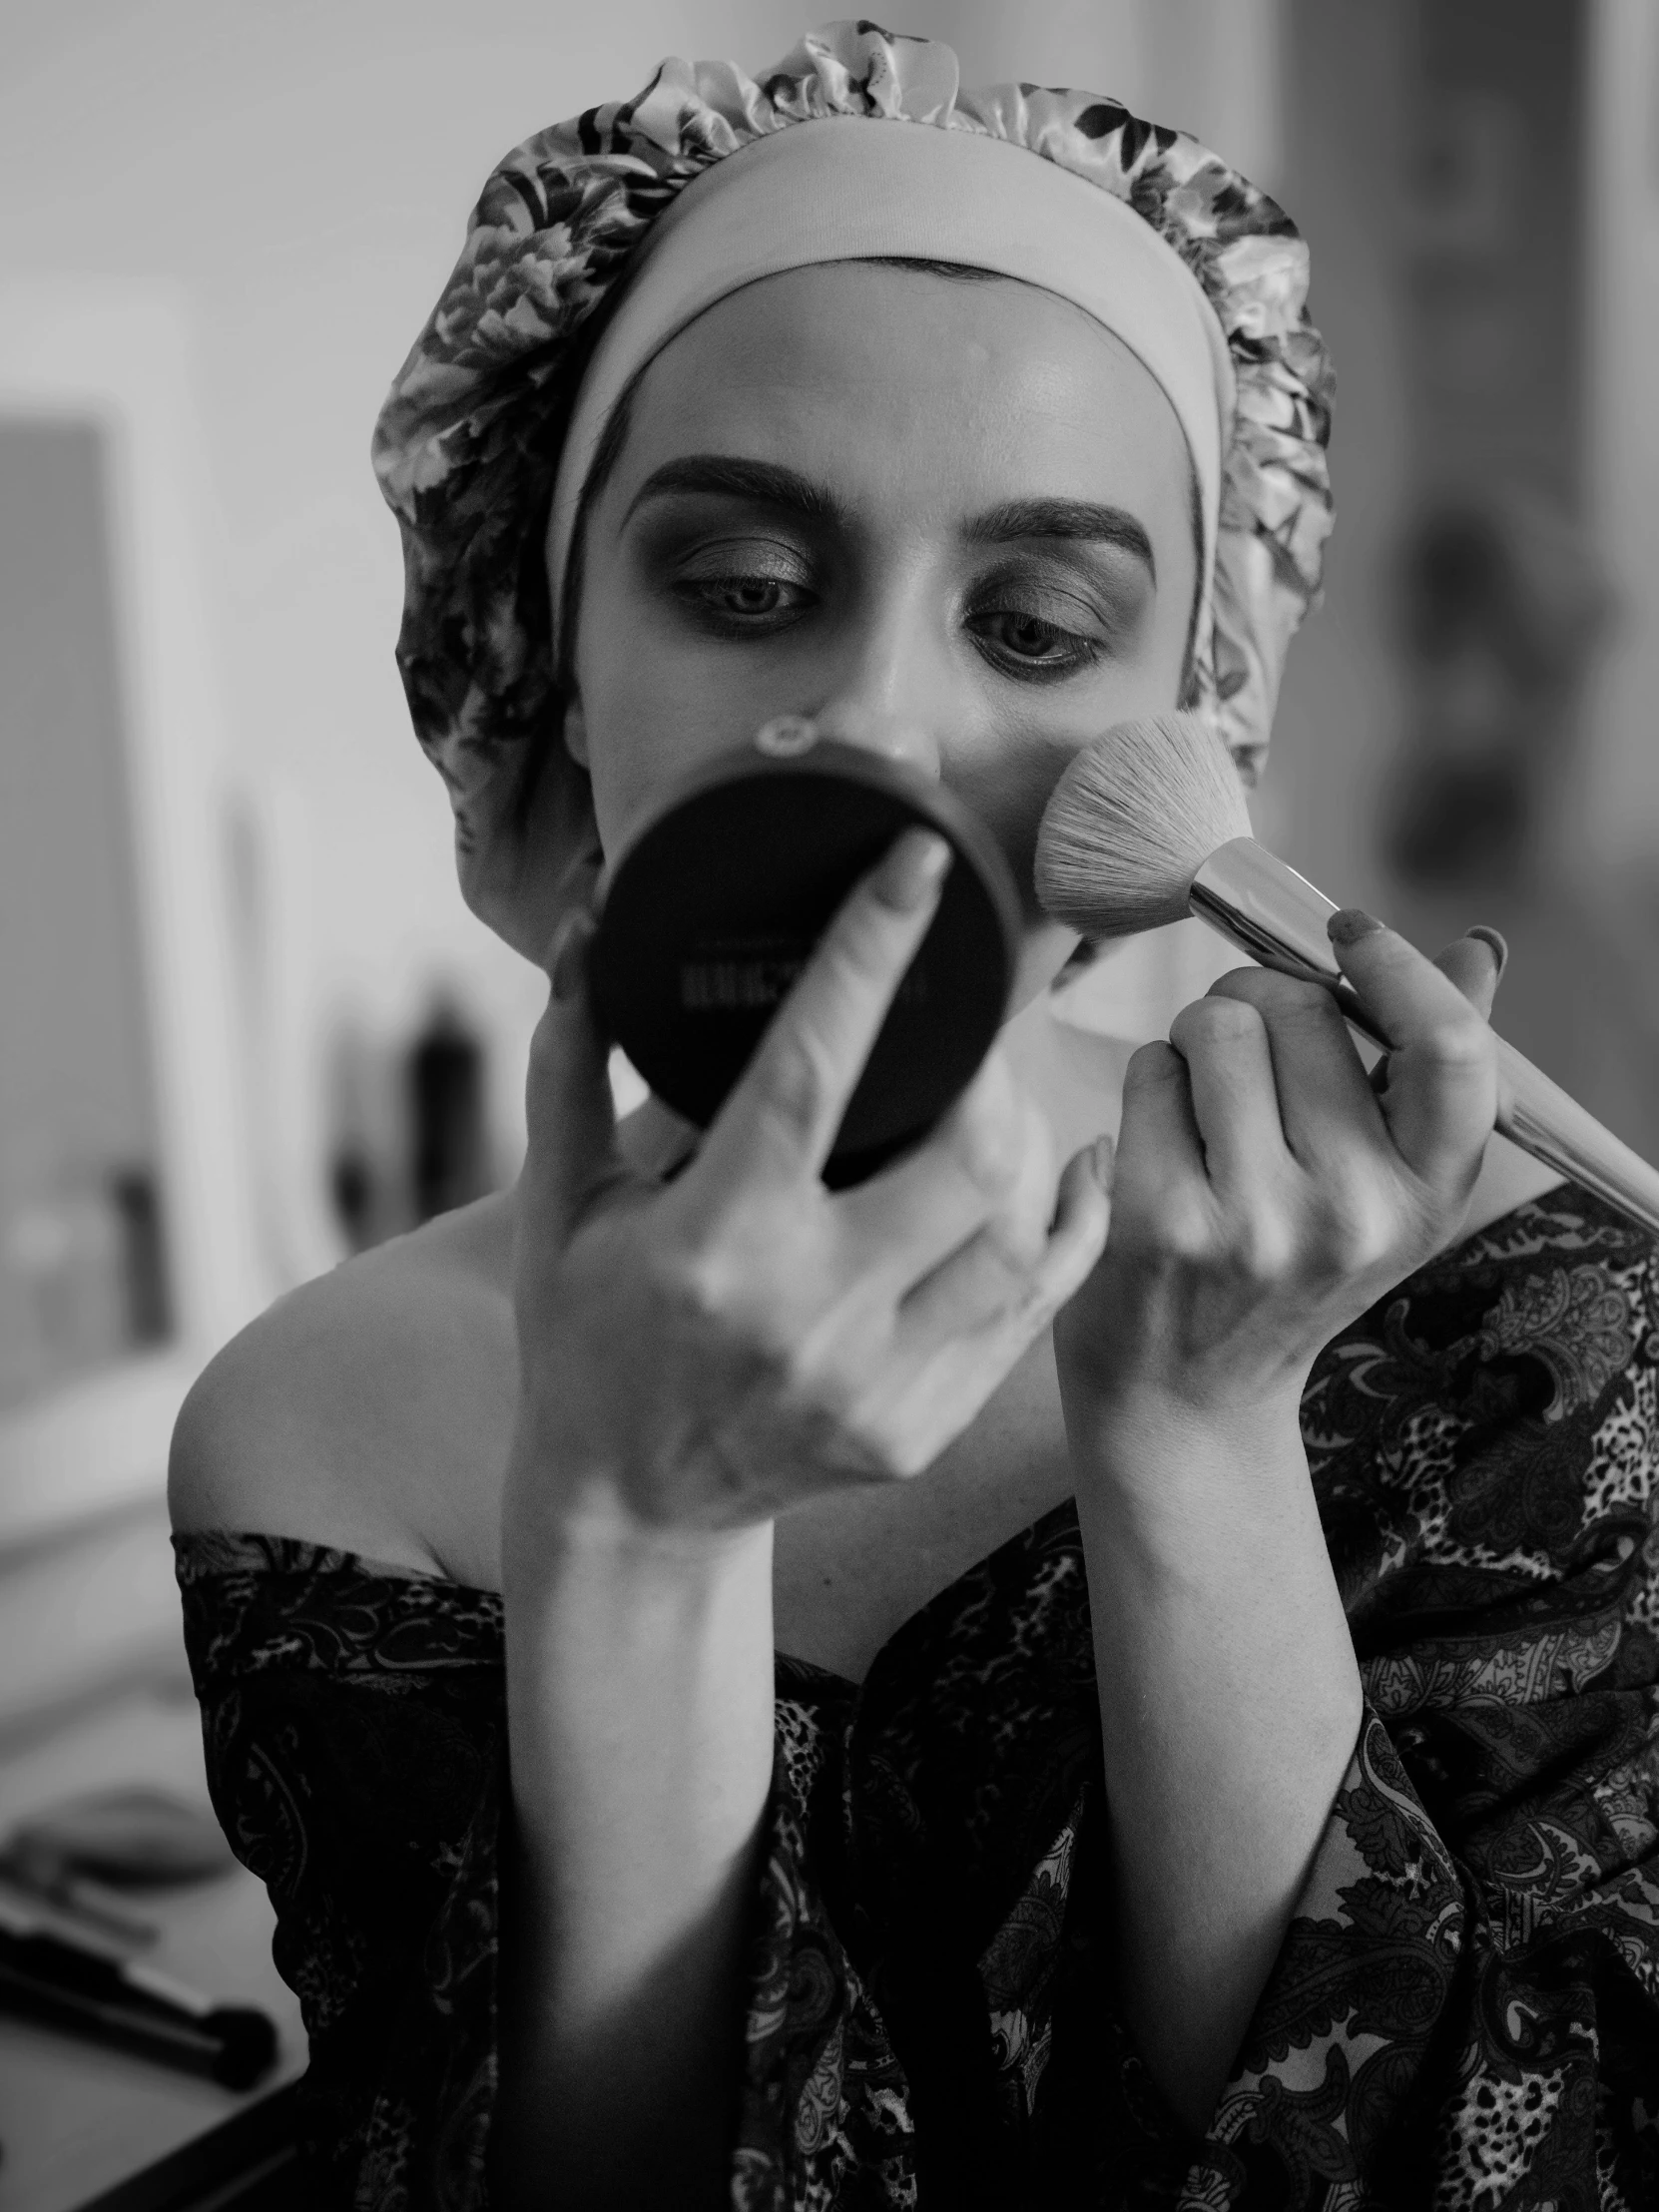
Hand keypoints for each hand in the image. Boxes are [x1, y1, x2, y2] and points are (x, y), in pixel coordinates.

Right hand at [505, 830, 1108, 1552]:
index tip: (918, 861)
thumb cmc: (587, 1337)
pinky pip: (1032, 1306)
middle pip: (965, 1153)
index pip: (811, 1072)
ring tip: (997, 1093)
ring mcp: (876, 1385)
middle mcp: (805, 1317)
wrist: (627, 1511)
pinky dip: (1064, 1223)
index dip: (870, 954)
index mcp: (710, 1244)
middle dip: (990, 1056)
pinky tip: (1066, 1170)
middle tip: (972, 1013)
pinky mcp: (920, 1430)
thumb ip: (574, 1062)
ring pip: (1019, 1228)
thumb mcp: (559, 1204)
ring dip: (1030, 1137)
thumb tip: (590, 924)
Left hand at [1055, 918, 1503, 1445]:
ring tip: (1202, 1109)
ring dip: (1195, 1043)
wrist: (1188, 1394)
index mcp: (1428, 1194)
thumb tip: (1478, 948)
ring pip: (1215, 1026)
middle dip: (1255, 1003)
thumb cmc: (1284, 1263)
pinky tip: (1159, 1142)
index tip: (1347, 934)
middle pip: (1295, 1006)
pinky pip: (1150, 1072)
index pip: (1450, 1048)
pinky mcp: (1163, 1224)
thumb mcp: (1383, 1184)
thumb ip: (1428, 1067)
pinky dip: (1148, 1084)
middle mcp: (1354, 1213)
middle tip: (1244, 1063)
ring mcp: (1256, 1222)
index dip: (1397, 969)